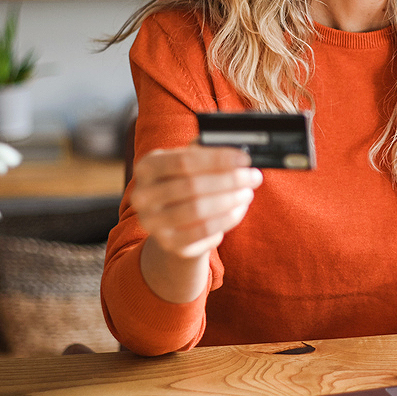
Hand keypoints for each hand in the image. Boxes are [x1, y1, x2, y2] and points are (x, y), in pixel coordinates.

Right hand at [130, 144, 262, 258]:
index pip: (184, 160)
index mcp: (147, 167)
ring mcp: (152, 222)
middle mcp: (143, 195)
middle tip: (253, 177)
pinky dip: (226, 220)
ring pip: (198, 210)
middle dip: (229, 180)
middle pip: (192, 186)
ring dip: (230, 200)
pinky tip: (238, 210)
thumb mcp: (190, 166)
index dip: (217, 159)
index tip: (244, 159)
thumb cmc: (186, 186)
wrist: (173, 224)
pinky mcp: (168, 244)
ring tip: (247, 193)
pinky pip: (203, 232)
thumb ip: (206, 154)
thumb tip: (237, 151)